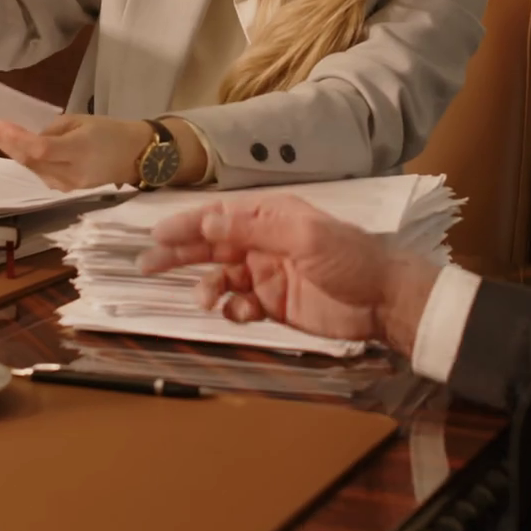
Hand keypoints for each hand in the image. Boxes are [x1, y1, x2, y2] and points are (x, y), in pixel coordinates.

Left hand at [0, 114, 158, 189]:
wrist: (136, 156)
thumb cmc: (111, 131)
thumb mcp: (82, 121)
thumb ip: (52, 129)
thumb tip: (29, 136)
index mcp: (79, 150)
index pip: (38, 148)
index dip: (13, 137)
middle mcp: (70, 173)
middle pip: (28, 160)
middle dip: (3, 141)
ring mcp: (68, 185)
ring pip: (31, 168)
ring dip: (11, 150)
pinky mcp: (67, 190)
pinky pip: (40, 173)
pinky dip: (26, 159)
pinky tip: (15, 146)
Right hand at [136, 196, 440, 351]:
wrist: (383, 301)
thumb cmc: (348, 258)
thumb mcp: (302, 236)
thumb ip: (253, 230)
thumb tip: (208, 224)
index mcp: (269, 217)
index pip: (218, 218)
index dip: (186, 225)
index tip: (156, 235)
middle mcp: (262, 243)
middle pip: (210, 246)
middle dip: (179, 254)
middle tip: (147, 264)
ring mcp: (266, 274)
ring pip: (220, 278)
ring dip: (207, 287)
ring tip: (205, 299)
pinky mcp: (272, 305)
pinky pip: (239, 305)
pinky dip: (231, 310)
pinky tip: (238, 313)